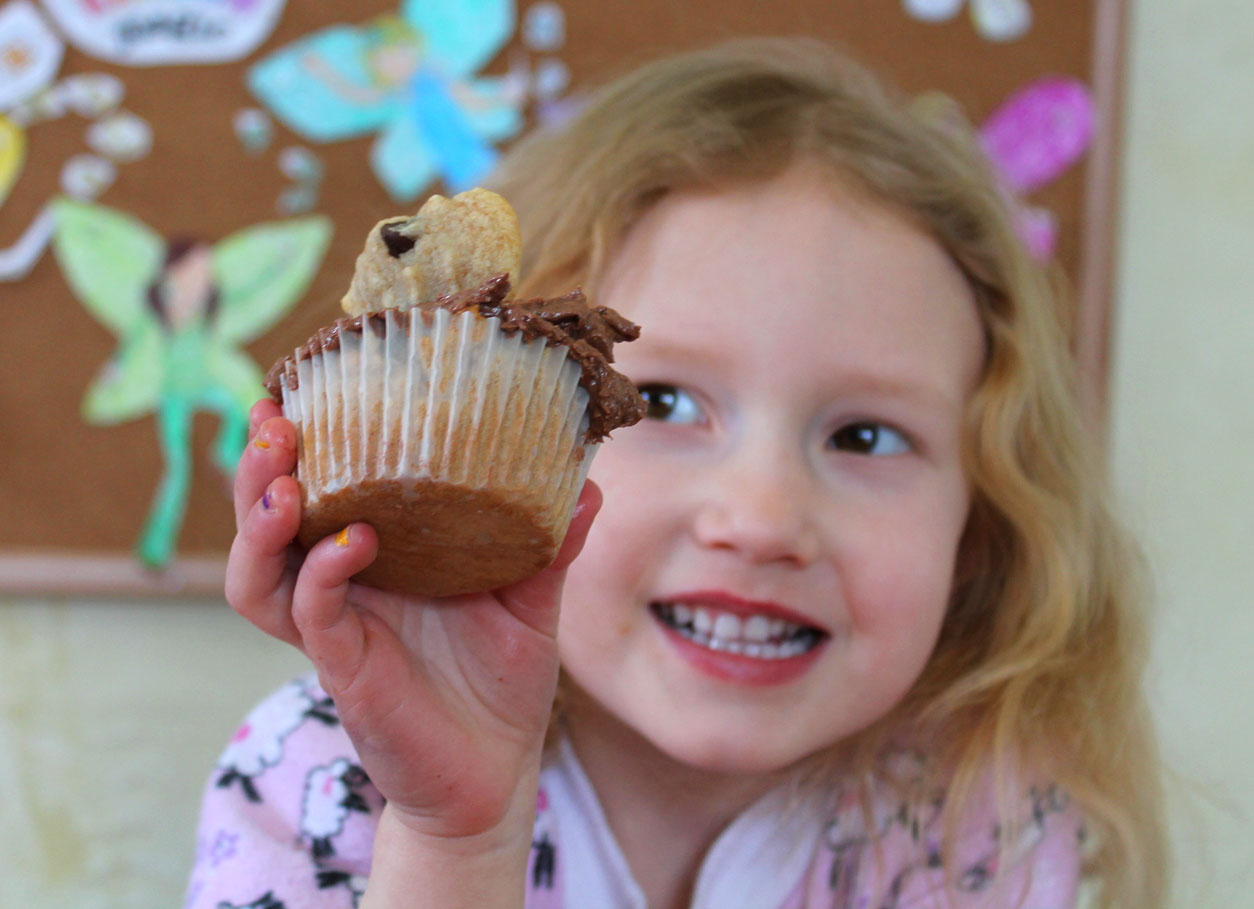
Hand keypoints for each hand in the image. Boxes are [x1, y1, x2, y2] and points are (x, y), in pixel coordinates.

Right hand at [226, 398, 600, 843]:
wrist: (498, 773)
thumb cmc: (503, 683)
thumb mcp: (531, 600)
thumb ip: (550, 545)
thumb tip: (591, 482)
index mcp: (377, 558)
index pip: (317, 490)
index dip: (298, 445)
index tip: (295, 391)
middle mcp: (343, 589)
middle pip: (269, 524)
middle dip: (256, 472)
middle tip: (271, 422)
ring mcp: (337, 631)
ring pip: (260, 575)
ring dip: (260, 524)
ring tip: (282, 478)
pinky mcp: (346, 672)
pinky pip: (314, 618)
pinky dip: (324, 575)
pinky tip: (352, 542)